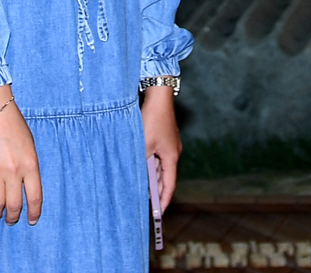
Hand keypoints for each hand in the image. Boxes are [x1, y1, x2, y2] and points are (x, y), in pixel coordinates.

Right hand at [0, 86, 39, 223]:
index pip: (35, 197)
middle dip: (13, 217)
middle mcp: (14, 171)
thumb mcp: (29, 144)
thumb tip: (25, 184)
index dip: (33, 212)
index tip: (31, 220)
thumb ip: (28, 166)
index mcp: (30, 165)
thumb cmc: (12, 122)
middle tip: (11, 220)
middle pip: (15, 204)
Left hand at [142, 85, 180, 209]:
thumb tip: (137, 176)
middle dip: (157, 191)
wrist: (158, 97)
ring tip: (143, 191)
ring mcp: (169, 145)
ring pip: (160, 167)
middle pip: (165, 177)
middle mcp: (173, 153)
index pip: (169, 184)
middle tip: (150, 206)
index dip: (164, 199)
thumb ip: (141, 162)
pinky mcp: (163, 138)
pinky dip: (150, 166)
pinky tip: (141, 169)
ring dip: (152, 178)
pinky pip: (157, 157)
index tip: (159, 213)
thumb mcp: (144, 144)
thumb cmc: (152, 120)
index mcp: (172, 157)